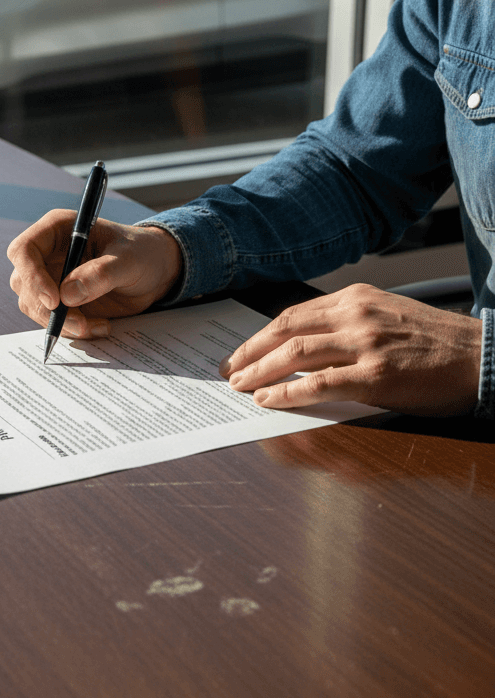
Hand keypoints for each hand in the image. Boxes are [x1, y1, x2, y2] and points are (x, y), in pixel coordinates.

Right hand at [7, 210, 181, 338]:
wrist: (155, 272)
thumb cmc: (142, 252)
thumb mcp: (129, 258)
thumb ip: (101, 273)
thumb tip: (67, 294)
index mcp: (57, 230)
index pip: (24, 250)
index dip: (32, 276)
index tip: (55, 300)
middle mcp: (47, 254)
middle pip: (23, 283)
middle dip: (47, 308)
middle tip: (80, 323)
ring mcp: (50, 279)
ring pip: (34, 306)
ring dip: (60, 323)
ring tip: (95, 326)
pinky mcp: (60, 302)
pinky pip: (52, 321)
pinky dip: (72, 330)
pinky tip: (99, 327)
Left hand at [221, 284, 482, 416]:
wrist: (483, 357)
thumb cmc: (434, 342)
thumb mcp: (385, 314)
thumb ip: (344, 324)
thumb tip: (298, 347)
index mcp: (354, 297)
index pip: (292, 314)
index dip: (260, 336)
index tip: (240, 352)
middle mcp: (356, 315)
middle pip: (285, 330)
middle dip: (250, 352)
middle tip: (229, 370)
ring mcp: (366, 344)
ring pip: (296, 353)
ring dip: (260, 372)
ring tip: (241, 386)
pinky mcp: (377, 375)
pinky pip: (320, 383)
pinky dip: (287, 391)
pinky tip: (269, 399)